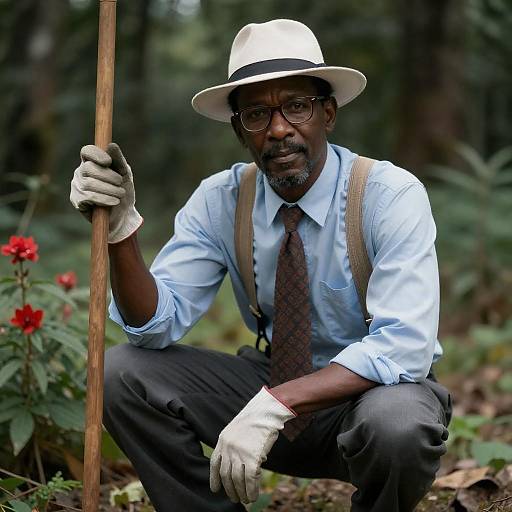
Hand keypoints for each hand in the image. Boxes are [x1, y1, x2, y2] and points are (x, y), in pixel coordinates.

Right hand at [70, 143, 142, 243]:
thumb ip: (118, 160)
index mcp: (91, 162)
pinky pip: (88, 197)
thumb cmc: (122, 190)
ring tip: (120, 194)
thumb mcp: (124, 174)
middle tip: (120, 183)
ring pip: (89, 183)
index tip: (108, 162)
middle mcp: (81, 172)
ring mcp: (77, 186)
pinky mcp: (77, 201)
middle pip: (88, 168)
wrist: (124, 214)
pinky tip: (114, 201)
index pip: (86, 151)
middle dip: (108, 176)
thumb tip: (111, 145)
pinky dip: (104, 199)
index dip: (96, 154)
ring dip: (109, 189)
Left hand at [210, 386, 295, 503]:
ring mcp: (239, 453)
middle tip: (235, 498)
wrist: (267, 411)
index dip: (214, 478)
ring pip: (237, 480)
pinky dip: (251, 490)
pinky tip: (253, 496)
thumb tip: (237, 466)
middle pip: (226, 474)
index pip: (214, 463)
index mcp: (223, 439)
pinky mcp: (252, 458)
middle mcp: (228, 447)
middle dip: (229, 489)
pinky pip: (249, 480)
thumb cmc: (257, 419)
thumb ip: (234, 445)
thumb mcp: (238, 430)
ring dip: (241, 493)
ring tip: (245, 500)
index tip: (216, 489)